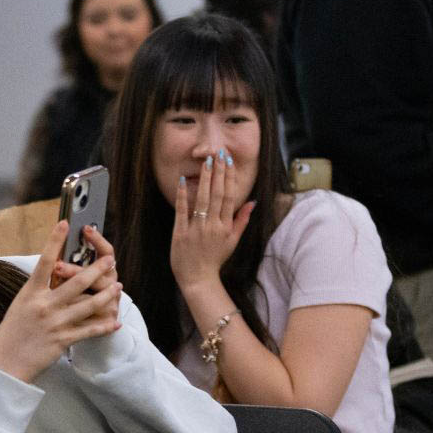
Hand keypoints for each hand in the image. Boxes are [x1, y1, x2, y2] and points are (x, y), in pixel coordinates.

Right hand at [0, 221, 120, 382]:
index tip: (65, 223)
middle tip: (110, 259)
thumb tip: (53, 274)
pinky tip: (115, 322)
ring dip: (107, 294)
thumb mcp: (20, 305)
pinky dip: (104, 326)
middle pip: (76, 281)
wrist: (5, 362)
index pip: (44, 261)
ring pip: (88, 304)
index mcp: (30, 293)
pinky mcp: (63, 340)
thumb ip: (38, 291)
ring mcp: (55, 322)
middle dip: (97, 269)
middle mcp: (44, 305)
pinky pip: (89, 331)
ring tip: (118, 286)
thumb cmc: (12, 332)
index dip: (55, 240)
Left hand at [170, 150, 255, 292]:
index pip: (229, 197)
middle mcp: (212, 226)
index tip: (229, 162)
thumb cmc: (215, 259)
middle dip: (218, 172)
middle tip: (219, 153)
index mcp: (226, 227)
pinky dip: (183, 195)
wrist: (198, 278)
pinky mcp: (181, 232)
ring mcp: (196, 229)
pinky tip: (183, 180)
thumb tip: (252, 201)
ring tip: (206, 161)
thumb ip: (242, 220)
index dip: (230, 178)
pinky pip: (182, 211)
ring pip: (202, 199)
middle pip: (217, 194)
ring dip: (205, 179)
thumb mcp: (233, 241)